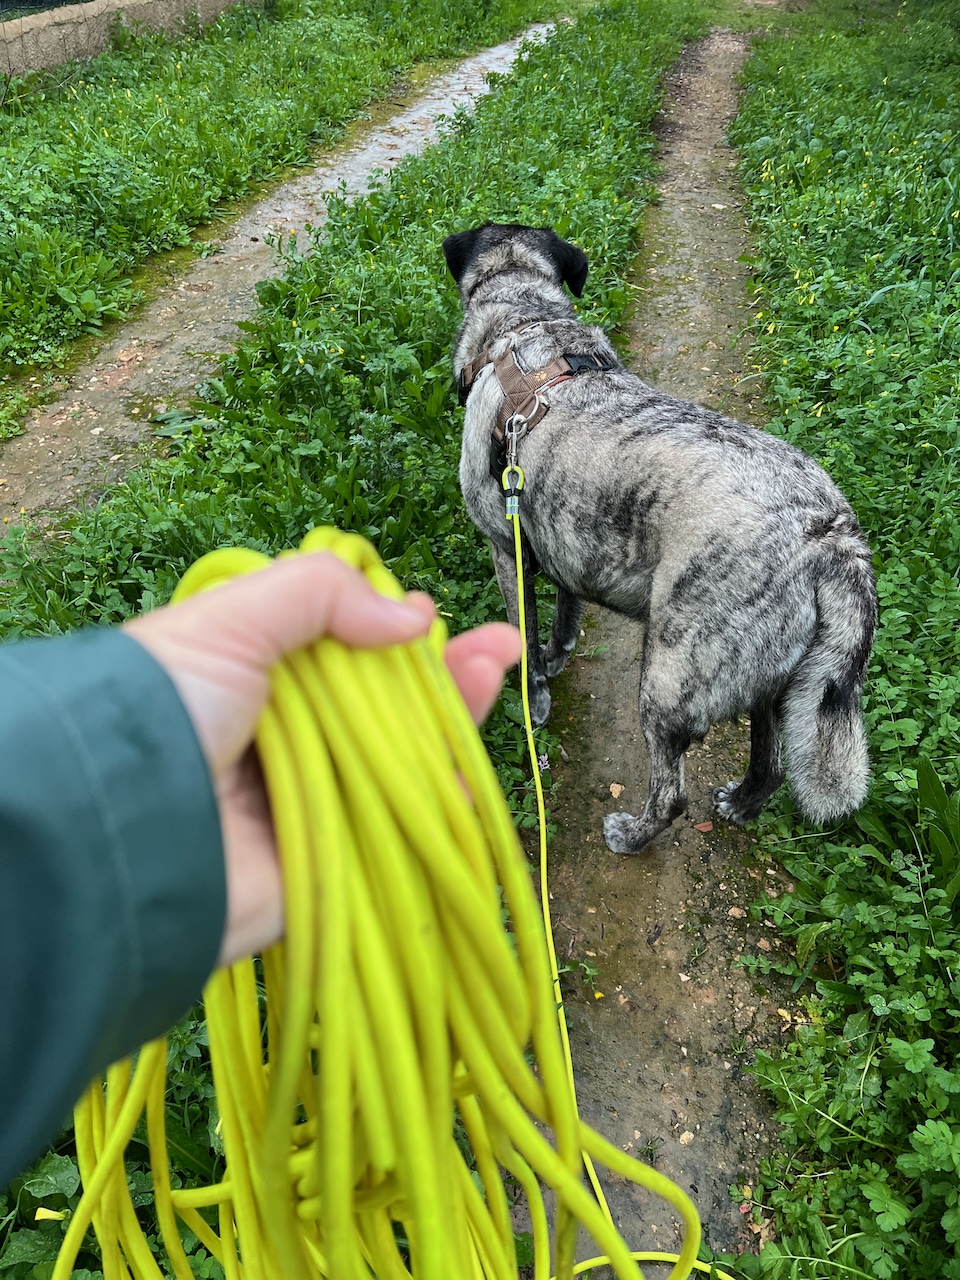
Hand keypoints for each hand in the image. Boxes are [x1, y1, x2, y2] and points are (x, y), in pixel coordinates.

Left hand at [124, 553, 519, 966]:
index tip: (428, 618)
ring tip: (498, 676)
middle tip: (499, 648)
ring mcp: (305, 802)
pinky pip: (396, 834)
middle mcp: (281, 740)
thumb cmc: (167, 706)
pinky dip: (440, 808)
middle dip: (442, 675)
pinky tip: (473, 769)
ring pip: (397, 763)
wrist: (123, 829)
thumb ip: (319, 593)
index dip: (387, 632)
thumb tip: (410, 616)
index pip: (337, 652)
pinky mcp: (325, 863)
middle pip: (380, 707)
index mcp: (251, 681)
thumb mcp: (233, 617)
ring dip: (452, 724)